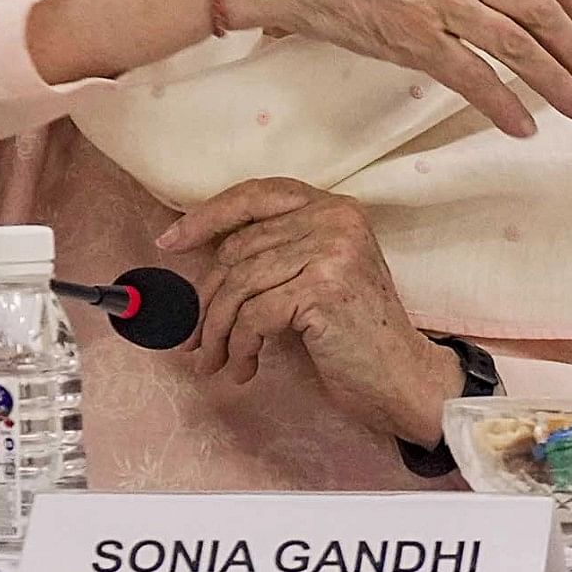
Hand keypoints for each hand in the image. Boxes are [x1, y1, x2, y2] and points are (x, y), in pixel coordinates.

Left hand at [157, 179, 462, 445]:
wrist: (402, 375)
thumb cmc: (354, 333)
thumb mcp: (319, 276)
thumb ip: (277, 253)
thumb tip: (198, 256)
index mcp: (336, 209)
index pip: (256, 195)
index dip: (207, 217)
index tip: (169, 243)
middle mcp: (336, 219)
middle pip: (238, 248)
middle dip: (207, 299)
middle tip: (195, 338)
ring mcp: (332, 251)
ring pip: (239, 284)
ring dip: (217, 331)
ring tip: (215, 361)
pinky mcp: (323, 288)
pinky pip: (253, 315)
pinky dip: (240, 346)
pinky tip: (245, 367)